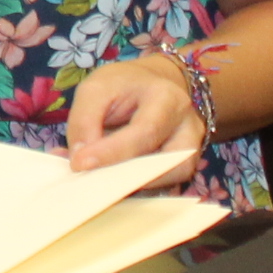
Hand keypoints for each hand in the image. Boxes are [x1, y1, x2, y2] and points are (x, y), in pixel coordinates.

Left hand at [66, 53, 205, 178]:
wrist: (151, 85)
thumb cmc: (123, 85)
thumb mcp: (96, 89)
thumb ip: (84, 121)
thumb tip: (79, 159)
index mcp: (166, 97)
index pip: (144, 131)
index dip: (112, 151)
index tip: (80, 164)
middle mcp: (188, 124)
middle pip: (162, 160)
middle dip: (122, 174)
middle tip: (89, 180)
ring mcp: (192, 147)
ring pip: (170, 177)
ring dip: (134, 184)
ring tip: (100, 182)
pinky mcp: (186, 165)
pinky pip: (167, 183)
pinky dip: (140, 186)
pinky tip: (115, 183)